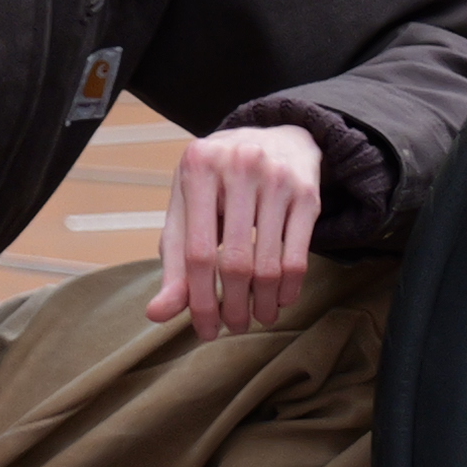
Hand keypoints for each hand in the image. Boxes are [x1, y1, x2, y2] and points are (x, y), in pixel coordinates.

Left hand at [150, 122, 325, 336]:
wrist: (275, 136)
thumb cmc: (220, 182)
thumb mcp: (188, 208)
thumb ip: (173, 259)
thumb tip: (159, 313)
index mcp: (198, 168)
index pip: (196, 252)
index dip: (199, 300)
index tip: (204, 330)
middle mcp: (239, 167)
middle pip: (235, 262)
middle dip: (234, 307)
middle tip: (233, 328)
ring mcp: (278, 178)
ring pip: (270, 264)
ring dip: (262, 303)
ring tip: (257, 318)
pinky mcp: (308, 192)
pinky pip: (298, 255)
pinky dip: (289, 288)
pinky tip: (280, 300)